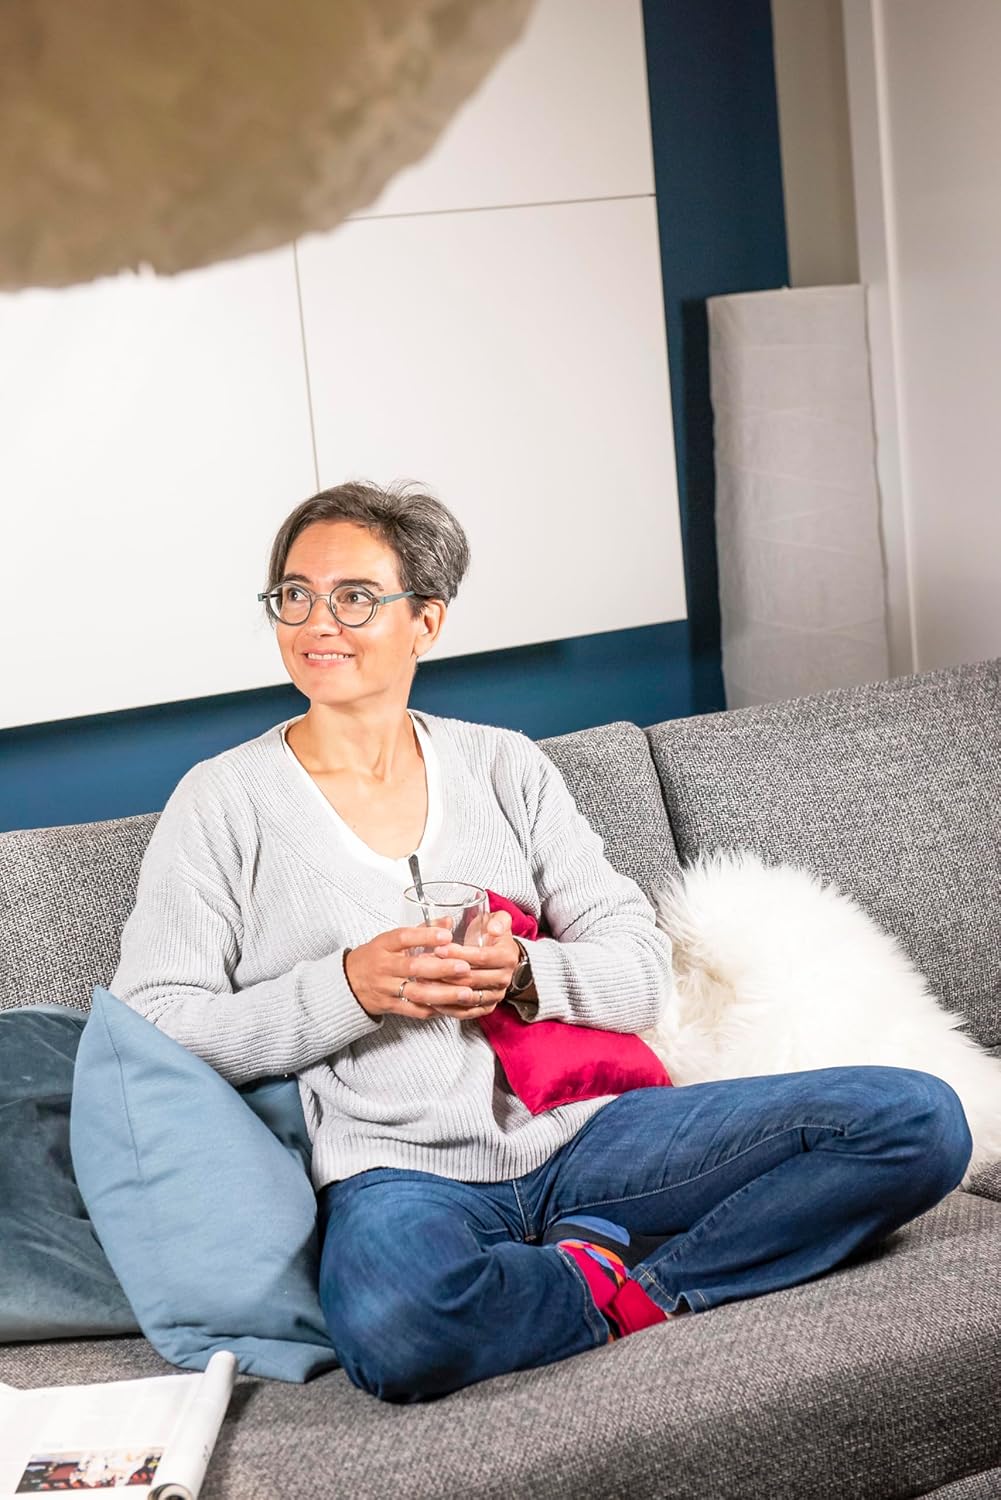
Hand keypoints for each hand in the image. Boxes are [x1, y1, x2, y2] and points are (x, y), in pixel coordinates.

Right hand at [343, 911, 518, 1021]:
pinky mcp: (390, 1006)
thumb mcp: (390, 940)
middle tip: (465, 967)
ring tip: (466, 993)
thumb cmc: (374, 957)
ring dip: (443, 994)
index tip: (447, 935)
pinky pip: (414, 1010)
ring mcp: (386, 988)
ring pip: (416, 992)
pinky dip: (434, 1009)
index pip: (403, 938)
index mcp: (384, 945)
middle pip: (413, 967)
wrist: (347, 983)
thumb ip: (421, 930)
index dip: (425, 936)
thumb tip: (449, 921)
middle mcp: (384, 966)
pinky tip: (453, 1007)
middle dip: (441, 968)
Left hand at [430, 910, 520, 1014]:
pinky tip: (431, 1000)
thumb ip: (499, 920)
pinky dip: (448, 1008)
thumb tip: (493, 929)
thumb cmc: (493, 937)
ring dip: (443, 990)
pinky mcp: (486, 1007)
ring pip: (467, 997)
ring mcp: (495, 995)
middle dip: (446, 971)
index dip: (459, 954)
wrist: (500, 956)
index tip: (439, 949)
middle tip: (424, 964)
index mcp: (507, 957)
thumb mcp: (499, 920)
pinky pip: (466, 1012)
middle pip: (472, 978)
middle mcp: (504, 978)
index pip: (481, 957)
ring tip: (423, 981)